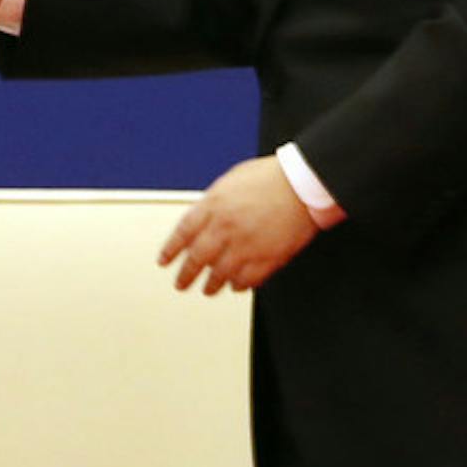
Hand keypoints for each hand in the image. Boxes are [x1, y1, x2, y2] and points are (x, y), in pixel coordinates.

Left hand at [159, 156, 327, 293]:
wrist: (302, 185)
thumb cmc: (271, 177)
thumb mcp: (230, 181)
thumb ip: (213, 202)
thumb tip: (202, 217)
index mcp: (213, 206)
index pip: (183, 233)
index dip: (171, 249)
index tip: (164, 261)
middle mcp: (225, 228)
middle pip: (198, 259)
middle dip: (186, 275)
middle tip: (181, 284)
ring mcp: (246, 246)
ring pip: (220, 274)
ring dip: (212, 285)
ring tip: (208, 290)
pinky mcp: (267, 259)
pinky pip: (247, 280)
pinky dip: (239, 285)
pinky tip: (236, 286)